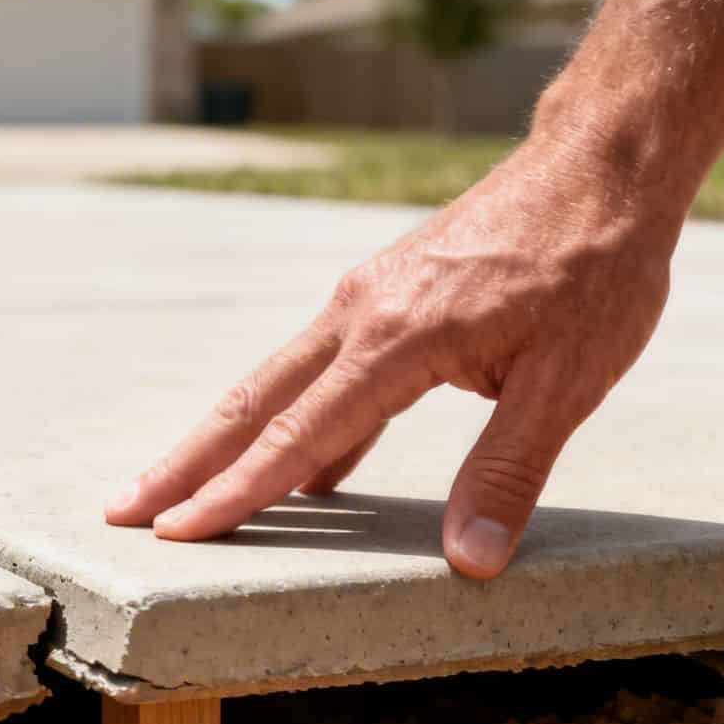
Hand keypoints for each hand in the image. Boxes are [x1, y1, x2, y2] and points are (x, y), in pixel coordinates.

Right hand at [105, 138, 680, 579]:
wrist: (601, 161)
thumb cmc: (595, 266)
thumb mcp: (571, 379)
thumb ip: (508, 470)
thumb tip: (469, 562)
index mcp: (395, 338)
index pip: (300, 436)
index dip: (238, 494)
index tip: (175, 534)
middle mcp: (359, 313)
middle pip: (253, 401)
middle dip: (186, 462)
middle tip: (121, 510)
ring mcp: (365, 298)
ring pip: (274, 380)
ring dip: (221, 438)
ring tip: (174, 489)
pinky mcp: (384, 293)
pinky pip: (317, 367)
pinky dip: (289, 417)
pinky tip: (305, 469)